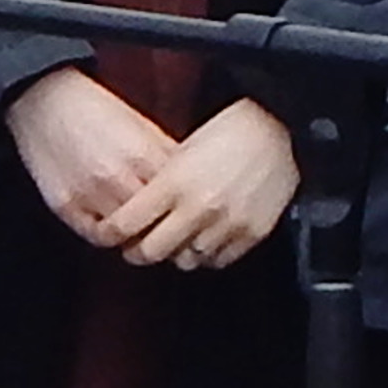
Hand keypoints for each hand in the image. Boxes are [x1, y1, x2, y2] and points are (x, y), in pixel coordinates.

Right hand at [7, 65, 179, 245]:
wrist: (44, 100)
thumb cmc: (95, 108)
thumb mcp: (140, 123)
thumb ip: (165, 153)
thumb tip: (190, 177)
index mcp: (141, 154)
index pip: (176, 198)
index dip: (184, 208)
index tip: (187, 210)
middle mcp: (115, 177)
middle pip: (154, 223)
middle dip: (164, 226)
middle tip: (168, 226)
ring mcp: (87, 194)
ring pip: (125, 236)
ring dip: (136, 235)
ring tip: (141, 229)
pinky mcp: (64, 204)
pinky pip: (94, 235)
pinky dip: (108, 236)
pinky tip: (114, 227)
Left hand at [102, 94, 298, 269]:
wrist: (279, 127)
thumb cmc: (227, 132)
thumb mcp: (181, 152)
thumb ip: (158, 185)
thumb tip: (133, 214)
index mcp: (174, 182)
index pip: (125, 224)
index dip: (110, 234)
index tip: (109, 234)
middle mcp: (198, 207)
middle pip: (151, 251)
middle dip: (138, 251)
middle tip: (137, 246)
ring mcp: (227, 223)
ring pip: (186, 260)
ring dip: (177, 252)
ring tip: (177, 239)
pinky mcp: (252, 232)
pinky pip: (219, 260)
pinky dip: (208, 254)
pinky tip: (205, 239)